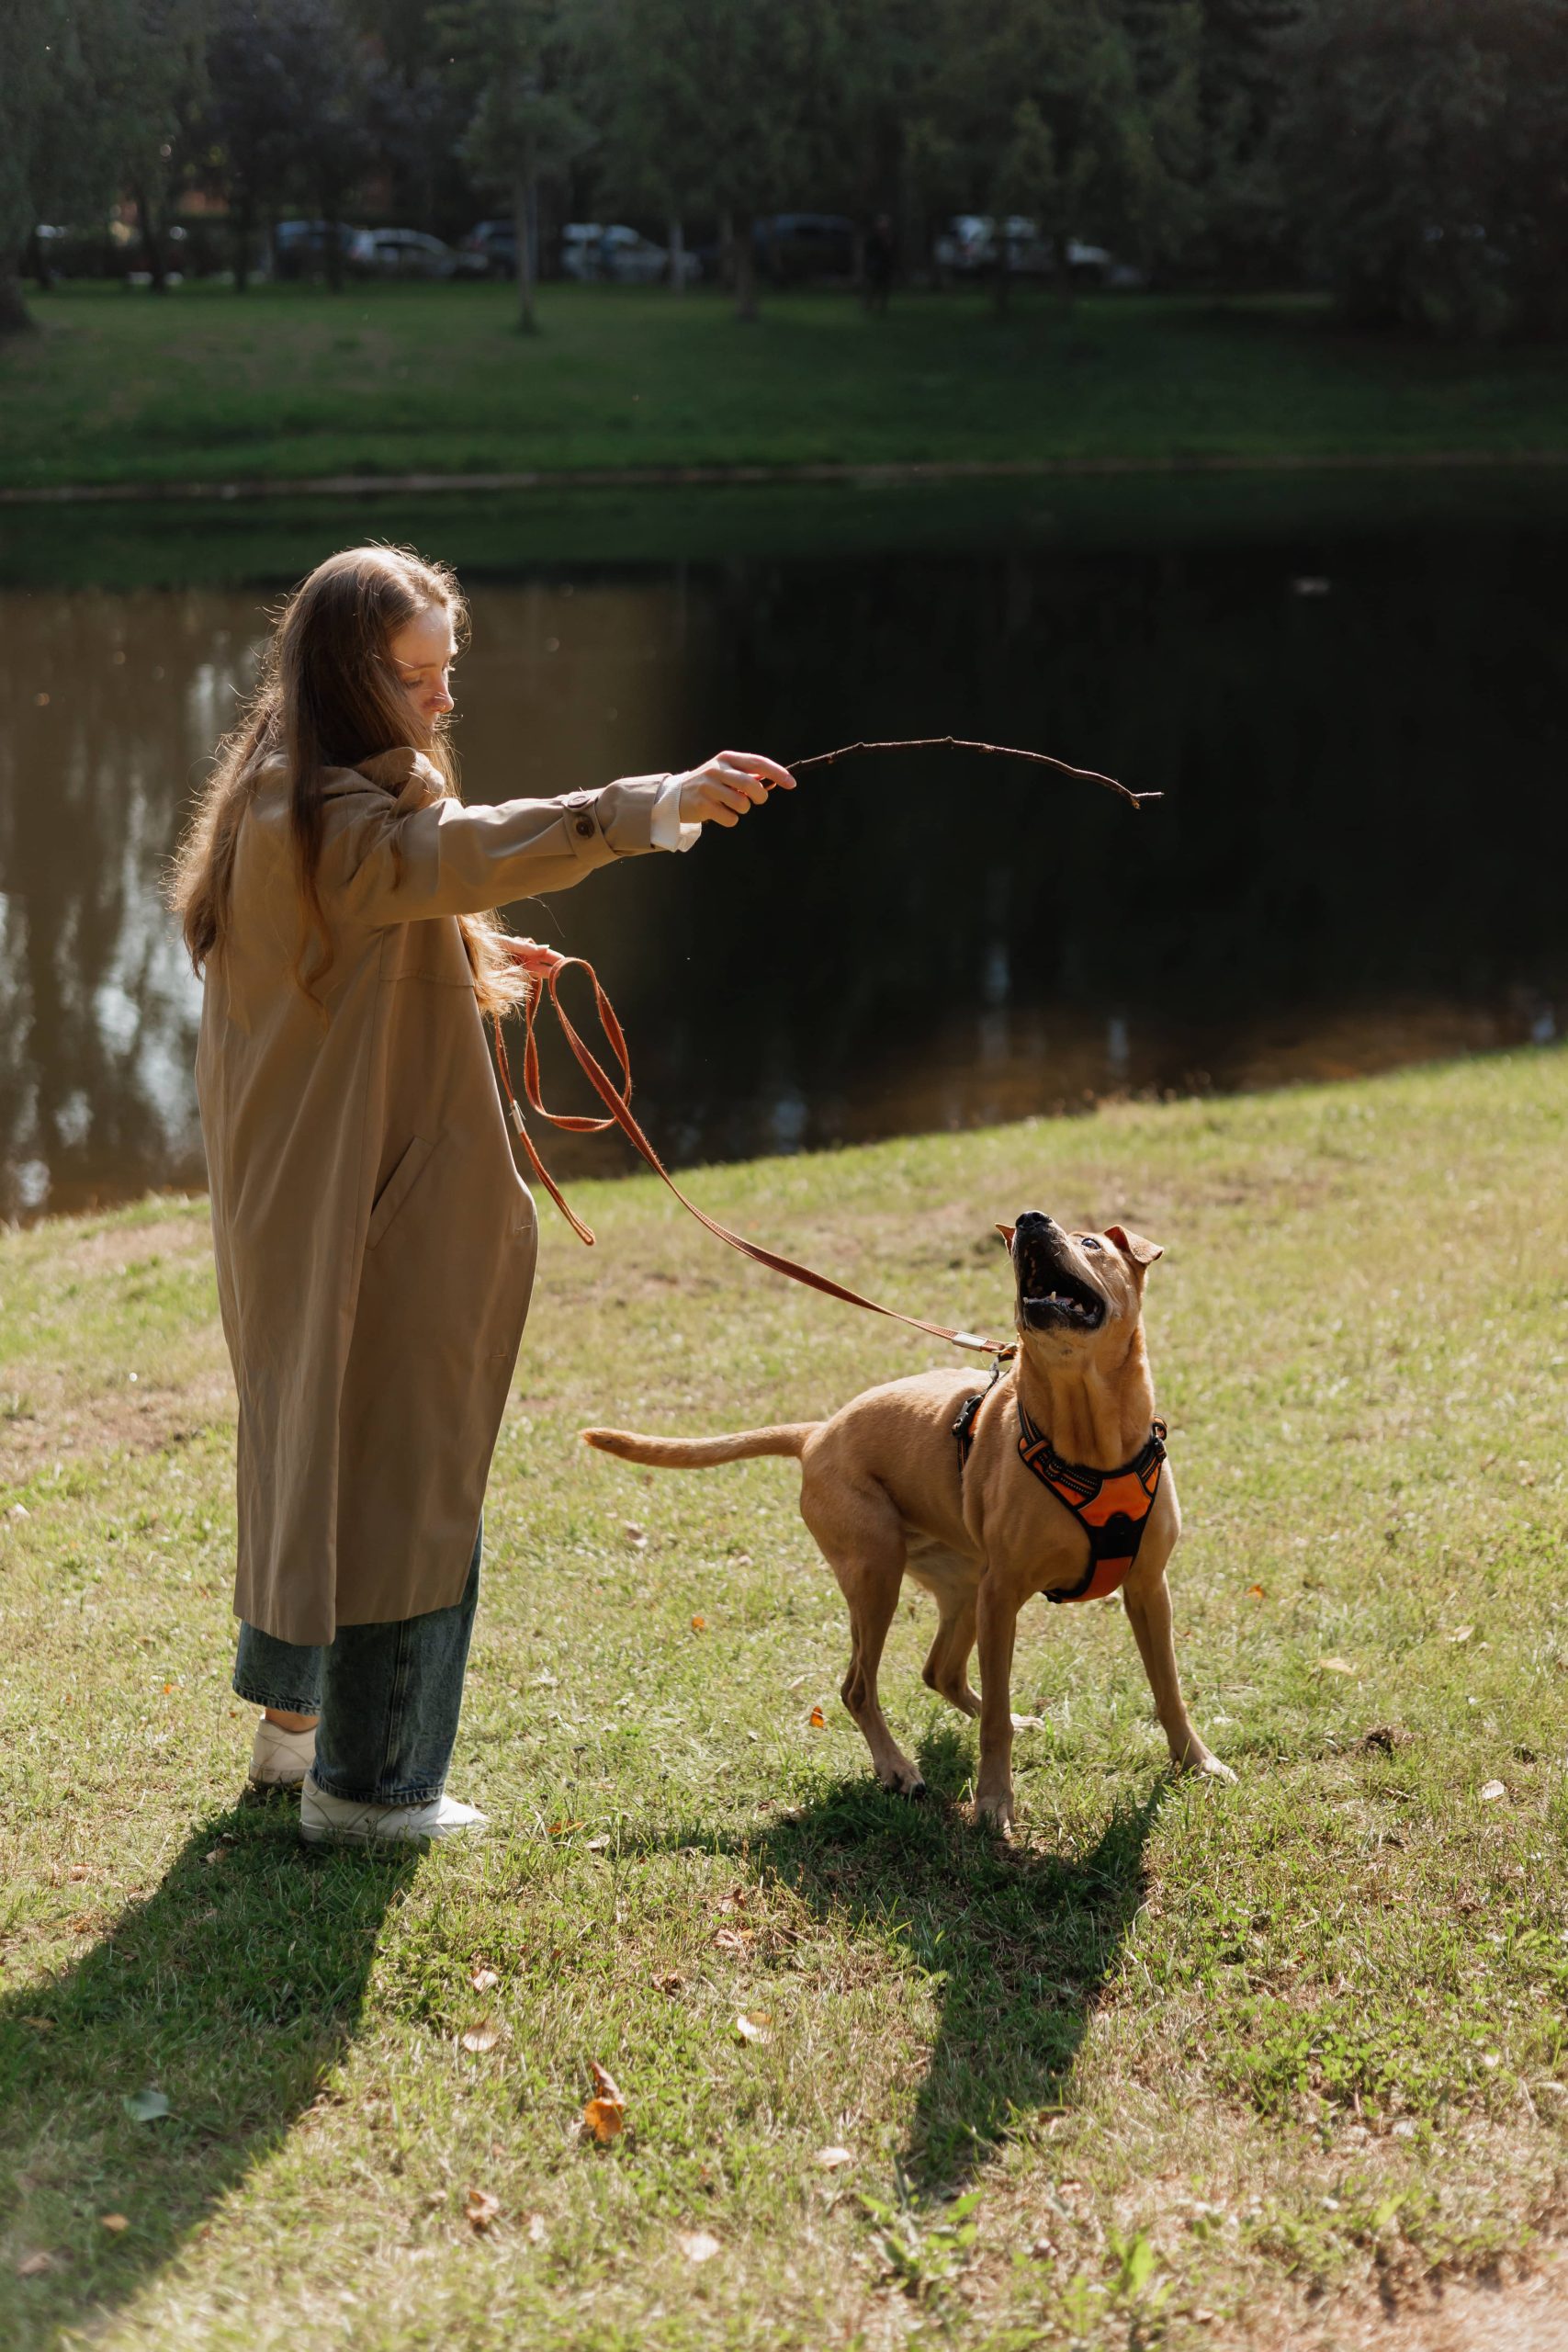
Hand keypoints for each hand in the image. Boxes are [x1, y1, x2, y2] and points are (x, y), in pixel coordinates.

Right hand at [676, 749, 794, 829]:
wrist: (676, 796)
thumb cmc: (711, 785)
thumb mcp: (727, 773)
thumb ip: (749, 775)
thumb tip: (775, 781)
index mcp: (727, 758)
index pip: (758, 763)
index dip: (777, 773)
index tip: (792, 784)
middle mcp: (717, 769)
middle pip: (751, 784)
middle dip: (761, 796)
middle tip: (758, 800)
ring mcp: (708, 787)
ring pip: (742, 804)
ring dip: (743, 809)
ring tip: (732, 805)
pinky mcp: (702, 805)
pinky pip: (730, 818)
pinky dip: (730, 819)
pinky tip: (720, 813)